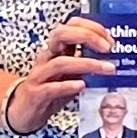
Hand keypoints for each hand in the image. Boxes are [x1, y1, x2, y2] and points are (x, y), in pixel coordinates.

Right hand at [9, 17, 116, 132]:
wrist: (23, 111)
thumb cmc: (49, 90)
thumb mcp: (70, 74)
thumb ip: (86, 64)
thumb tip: (112, 59)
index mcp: (57, 50)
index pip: (71, 26)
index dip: (91, 27)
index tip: (110, 39)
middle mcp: (47, 58)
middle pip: (61, 35)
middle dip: (87, 36)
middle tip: (107, 48)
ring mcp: (40, 75)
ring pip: (61, 62)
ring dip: (87, 64)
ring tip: (107, 68)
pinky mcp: (37, 93)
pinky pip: (52, 87)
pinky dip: (68, 85)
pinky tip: (82, 85)